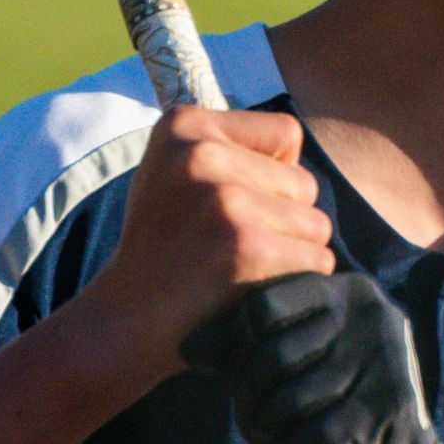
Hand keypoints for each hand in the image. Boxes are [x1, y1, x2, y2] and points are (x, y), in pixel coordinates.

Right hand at [81, 107, 334, 385]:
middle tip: (231, 245)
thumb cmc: (163, 242)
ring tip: (241, 268)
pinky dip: (298, 282)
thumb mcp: (174, 170)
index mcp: (183, 125)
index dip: (272, 174)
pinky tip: (254, 289)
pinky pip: (318, 261)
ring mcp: (225, 202)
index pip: (286, 133)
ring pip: (316, 225)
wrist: (126, 318)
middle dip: (282, 218)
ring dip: (291, 253)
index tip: (230, 204)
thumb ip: (231, 148)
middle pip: (304, 183)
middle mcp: (202, 154)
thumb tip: (299, 158)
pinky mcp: (247, 249)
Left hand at [182, 269, 439, 443]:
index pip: (264, 308)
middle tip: (250, 421)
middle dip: (249, 399)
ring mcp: (384, 362)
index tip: (237, 374)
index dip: (236, 345)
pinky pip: (319, 438)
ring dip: (266, 436)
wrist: (407, 442)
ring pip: (292, 401)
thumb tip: (192, 349)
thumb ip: (244, 344)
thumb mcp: (297, 351)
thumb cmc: (339, 388)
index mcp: (342, 293)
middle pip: (274, 357)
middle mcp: (367, 318)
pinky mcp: (392, 412)